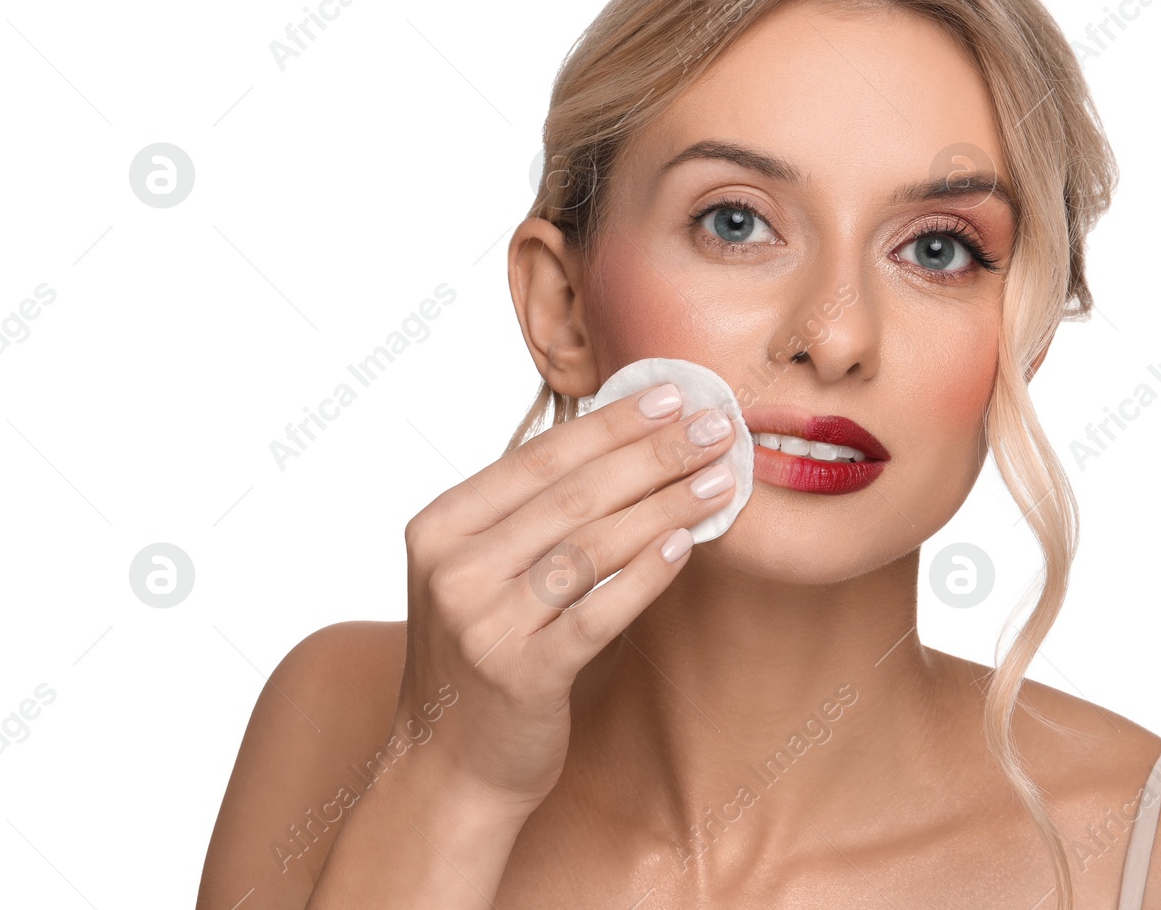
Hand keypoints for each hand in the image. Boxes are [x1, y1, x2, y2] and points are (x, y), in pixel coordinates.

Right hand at [394, 383, 737, 814]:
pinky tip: (686, 546)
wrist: (449, 764)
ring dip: (666, 507)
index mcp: (440, 526)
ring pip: (593, 547)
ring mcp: (484, 623)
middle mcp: (453, 569)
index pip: (540, 457)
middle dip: (653, 454)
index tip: (672, 395)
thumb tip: (629, 443)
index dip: (612, 423)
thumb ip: (532, 514)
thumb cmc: (483, 653)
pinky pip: (600, 611)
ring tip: (721, 480)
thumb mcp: (481, 572)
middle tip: (713, 426)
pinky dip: (647, 574)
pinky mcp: (523, 673)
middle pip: (573, 495)